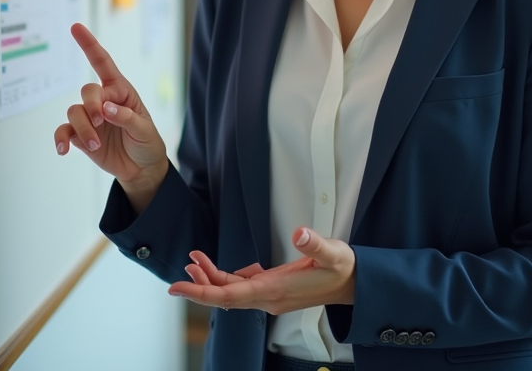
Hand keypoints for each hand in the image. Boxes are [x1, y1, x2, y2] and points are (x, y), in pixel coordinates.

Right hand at [54, 24, 167, 211]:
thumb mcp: (145, 130)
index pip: (103, 64)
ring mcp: (90, 118)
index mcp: (121, 91)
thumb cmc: (147, 143)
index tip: (75, 27)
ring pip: (74, 112)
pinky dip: (61, 139)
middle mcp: (103, 101)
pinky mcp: (80, 136)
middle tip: (101, 121)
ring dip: (83, 128)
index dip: (89, 45)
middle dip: (92, 106)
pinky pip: (64, 131)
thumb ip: (127, 118)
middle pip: (87, 91)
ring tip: (96, 143)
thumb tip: (106, 109)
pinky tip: (63, 150)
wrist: (141, 170)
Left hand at [167, 228, 355, 314]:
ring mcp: (270, 296)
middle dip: (201, 285)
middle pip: (225, 296)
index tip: (178, 287)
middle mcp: (269, 298)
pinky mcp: (273, 289)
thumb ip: (316, 244)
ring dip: (211, 279)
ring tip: (195, 261)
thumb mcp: (334, 253)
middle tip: (184, 269)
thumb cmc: (343, 270)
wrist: (354, 284)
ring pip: (232, 292)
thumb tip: (299, 233)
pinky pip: (242, 287)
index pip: (230, 296)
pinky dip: (227, 278)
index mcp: (276, 290)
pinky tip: (220, 268)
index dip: (202, 292)